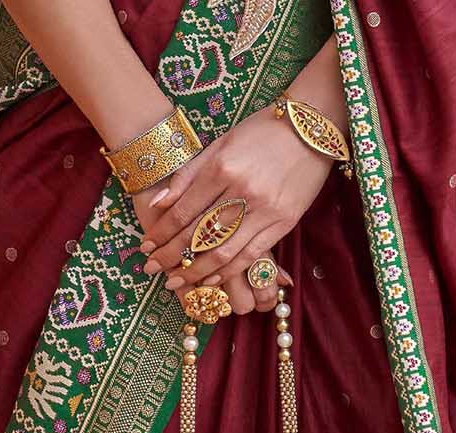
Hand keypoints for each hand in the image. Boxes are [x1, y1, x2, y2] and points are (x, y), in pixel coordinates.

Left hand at [136, 106, 332, 313]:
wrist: (310, 129)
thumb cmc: (261, 132)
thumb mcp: (220, 144)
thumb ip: (189, 174)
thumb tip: (159, 203)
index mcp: (221, 168)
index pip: (183, 211)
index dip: (162, 234)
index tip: (146, 248)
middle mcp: (241, 192)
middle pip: (198, 235)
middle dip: (172, 257)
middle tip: (153, 269)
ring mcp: (264, 210)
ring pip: (223, 252)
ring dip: (196, 271)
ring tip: (177, 281)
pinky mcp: (282, 223)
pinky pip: (250, 254)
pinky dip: (229, 270)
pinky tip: (212, 278)